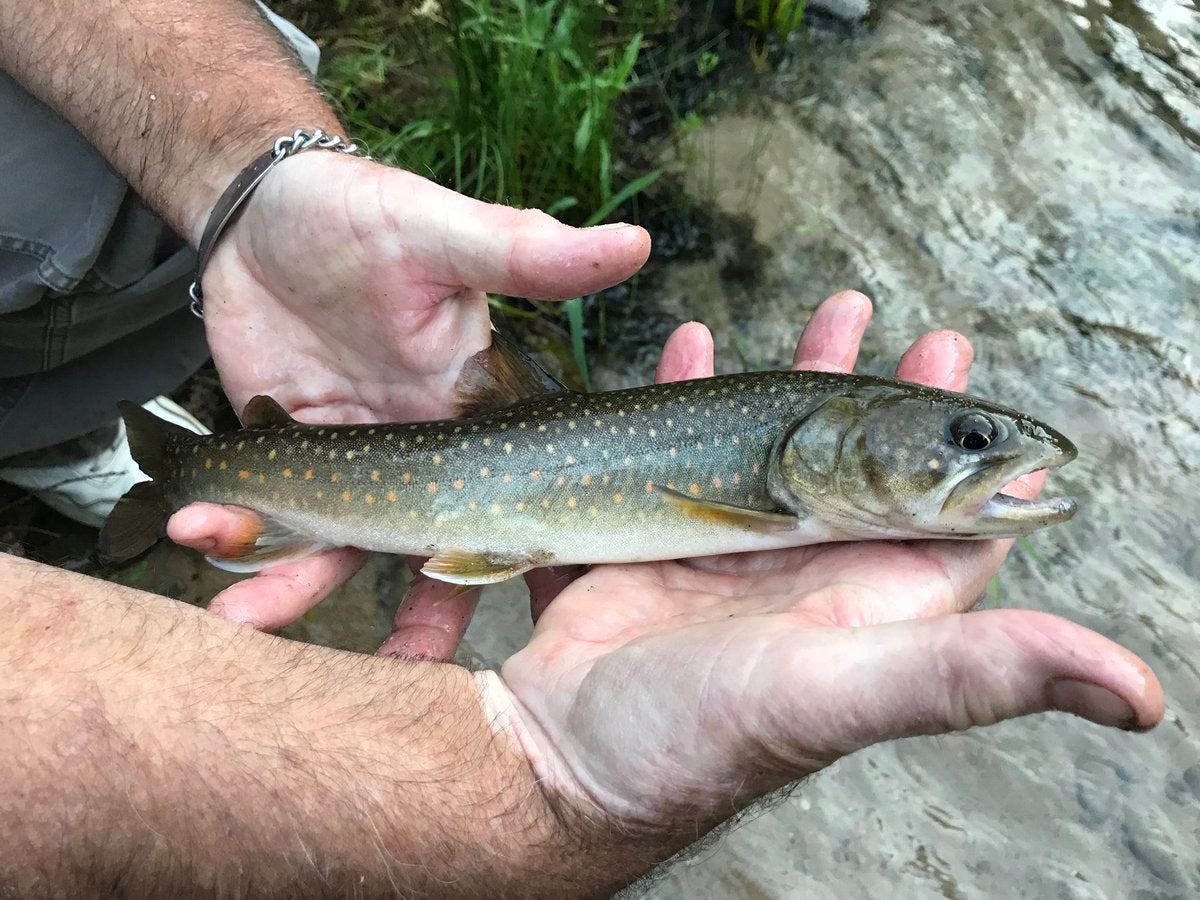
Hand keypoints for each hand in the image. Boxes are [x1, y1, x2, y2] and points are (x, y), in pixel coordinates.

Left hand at [166, 153, 649, 623]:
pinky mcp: (286, 460)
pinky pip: (269, 516)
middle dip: (408, 626)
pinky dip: (235, 533)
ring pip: (339, 551)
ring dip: (291, 591)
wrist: (264, 213)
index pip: (509, 504)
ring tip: (236, 621)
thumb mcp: (443, 234)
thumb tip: (635, 243)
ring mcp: (353, 463)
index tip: (510, 623)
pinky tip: (202, 531)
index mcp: (478, 416)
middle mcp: (424, 453)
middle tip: (383, 686)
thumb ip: (525, 253)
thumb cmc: (365, 214)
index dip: (507, 566)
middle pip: (429, 556)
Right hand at [471, 292, 1162, 847]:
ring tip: (798, 319)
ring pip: (765, 448)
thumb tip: (1138, 697)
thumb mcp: (842, 693)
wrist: (562, 759)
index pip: (937, 509)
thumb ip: (970, 673)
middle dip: (861, 384)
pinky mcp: (653, 548)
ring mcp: (724, 559)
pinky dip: (682, 398)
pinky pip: (675, 455)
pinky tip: (686, 350)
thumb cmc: (702, 733)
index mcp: (865, 598)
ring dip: (780, 381)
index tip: (952, 351)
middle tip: (859, 311)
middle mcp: (802, 575)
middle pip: (850, 463)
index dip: (959, 441)